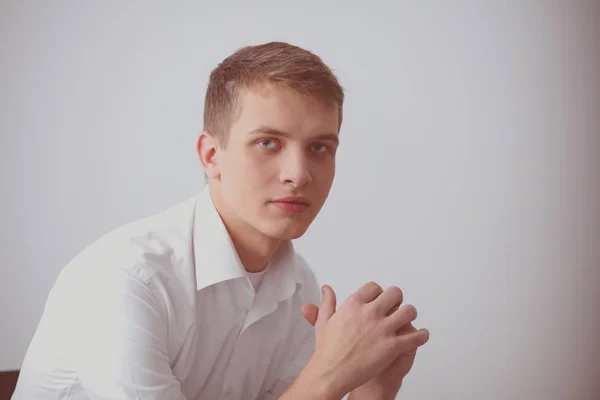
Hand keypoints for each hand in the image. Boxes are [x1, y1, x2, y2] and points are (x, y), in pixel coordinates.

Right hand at [299, 283, 429, 397]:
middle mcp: (370, 313)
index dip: (378, 293)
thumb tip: (327, 289)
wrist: (332, 373)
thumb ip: (327, 302)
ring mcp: (383, 329)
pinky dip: (421, 336)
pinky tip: (421, 336)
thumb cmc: (327, 351)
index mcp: (354, 305)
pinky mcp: (393, 346)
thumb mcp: (324, 321)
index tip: (379, 298)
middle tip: (396, 307)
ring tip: (407, 320)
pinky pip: (416, 336)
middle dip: (397, 300)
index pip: (374, 287)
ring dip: (409, 315)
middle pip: (395, 294)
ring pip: (409, 312)